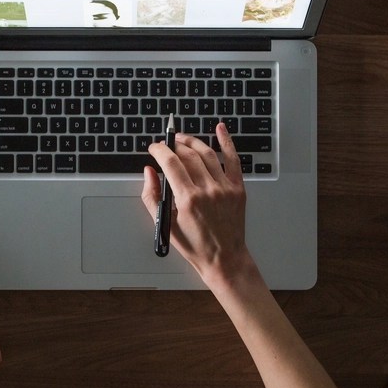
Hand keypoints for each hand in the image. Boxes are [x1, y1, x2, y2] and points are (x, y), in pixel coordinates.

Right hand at [141, 122, 253, 285]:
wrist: (224, 258)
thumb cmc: (195, 245)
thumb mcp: (165, 224)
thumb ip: (152, 196)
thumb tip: (149, 172)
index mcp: (188, 199)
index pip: (170, 163)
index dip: (160, 150)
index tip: (154, 148)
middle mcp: (208, 190)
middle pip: (188, 155)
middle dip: (173, 145)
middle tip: (166, 144)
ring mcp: (225, 188)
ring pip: (207, 154)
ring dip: (192, 142)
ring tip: (182, 139)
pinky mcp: (238, 188)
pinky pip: (233, 159)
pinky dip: (227, 142)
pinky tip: (220, 129)